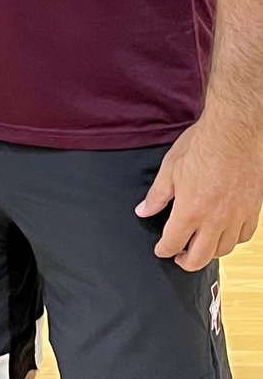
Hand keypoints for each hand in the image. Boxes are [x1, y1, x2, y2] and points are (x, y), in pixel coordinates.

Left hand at [135, 117, 262, 270]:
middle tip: (178, 256)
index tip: (161, 250)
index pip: (173, 242)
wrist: (234, 132)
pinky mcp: (252, 211)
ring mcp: (236, 217)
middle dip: (186, 261)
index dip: (164, 250)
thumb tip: (142, 211)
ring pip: (223, 250)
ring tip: (200, 246)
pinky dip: (232, 241)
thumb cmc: (201, 145)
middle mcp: (214, 220)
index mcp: (190, 210)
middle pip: (200, 257)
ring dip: (209, 252)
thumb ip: (157, 195)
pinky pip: (243, 237)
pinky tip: (224, 234)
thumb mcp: (170, 167)